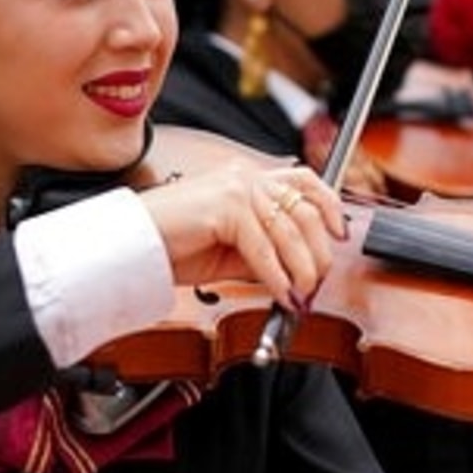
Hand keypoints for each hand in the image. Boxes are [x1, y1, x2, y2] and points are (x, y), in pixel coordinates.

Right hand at [138, 161, 346, 311]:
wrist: (133, 244)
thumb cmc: (172, 243)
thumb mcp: (231, 247)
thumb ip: (264, 249)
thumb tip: (296, 269)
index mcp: (247, 177)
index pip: (304, 181)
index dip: (329, 206)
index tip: (340, 235)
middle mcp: (245, 176)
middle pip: (304, 212)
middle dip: (317, 254)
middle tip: (315, 284)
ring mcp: (236, 189)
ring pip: (288, 232)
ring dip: (301, 271)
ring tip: (301, 296)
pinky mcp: (226, 207)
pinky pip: (263, 248)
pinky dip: (276, 276)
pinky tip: (280, 294)